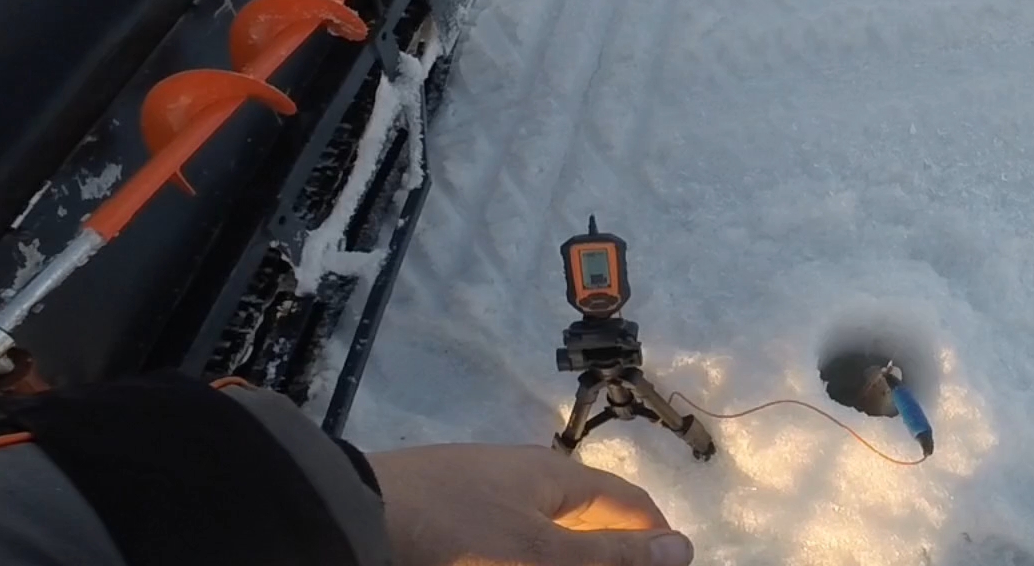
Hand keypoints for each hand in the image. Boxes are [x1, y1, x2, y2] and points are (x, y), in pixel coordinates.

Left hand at [372, 444, 692, 565]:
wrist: (351, 519)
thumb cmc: (455, 532)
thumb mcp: (539, 552)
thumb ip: (607, 557)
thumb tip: (683, 547)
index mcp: (554, 476)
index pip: (625, 501)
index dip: (655, 536)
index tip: (673, 565)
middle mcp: (524, 480)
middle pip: (587, 519)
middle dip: (609, 553)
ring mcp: (483, 498)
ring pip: (545, 535)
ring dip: (566, 556)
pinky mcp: (450, 521)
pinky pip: (507, 543)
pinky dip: (526, 556)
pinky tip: (521, 562)